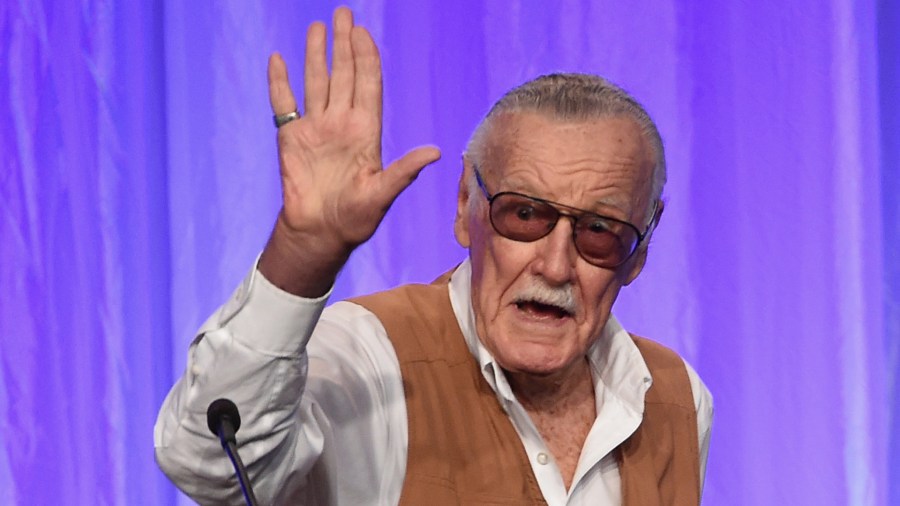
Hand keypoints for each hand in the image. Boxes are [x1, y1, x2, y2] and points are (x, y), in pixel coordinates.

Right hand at [259, 7, 440, 296]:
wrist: (320, 234)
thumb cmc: (355, 219)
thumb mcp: (382, 194)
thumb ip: (404, 171)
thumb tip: (435, 151)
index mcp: (365, 132)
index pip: (368, 85)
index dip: (366, 58)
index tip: (362, 33)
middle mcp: (342, 123)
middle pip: (344, 75)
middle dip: (344, 44)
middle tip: (343, 13)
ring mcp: (316, 129)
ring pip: (317, 82)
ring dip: (316, 55)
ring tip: (317, 27)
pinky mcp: (291, 138)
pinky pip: (284, 104)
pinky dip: (280, 83)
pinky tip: (278, 60)